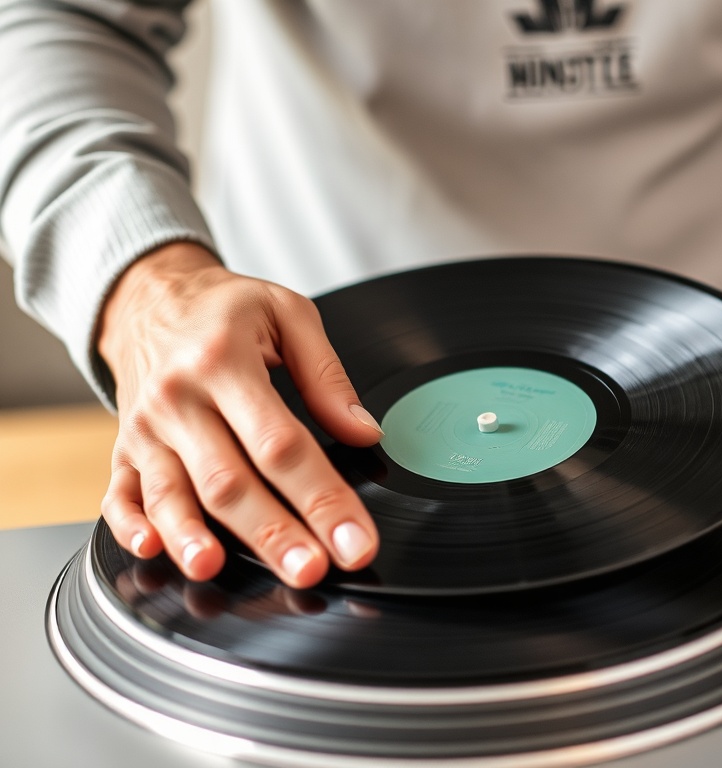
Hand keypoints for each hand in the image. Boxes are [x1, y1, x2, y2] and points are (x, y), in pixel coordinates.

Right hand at [97, 242, 382, 587]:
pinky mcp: (124, 450)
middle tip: (310, 570)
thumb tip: (364, 432)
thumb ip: (327, 375)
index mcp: (225, 363)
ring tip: (218, 572)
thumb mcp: (287, 314)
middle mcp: (179, 400)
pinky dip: (129, 526)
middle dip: (271, 532)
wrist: (149, 299)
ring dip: (195, 539)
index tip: (354, 539)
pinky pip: (119, 494)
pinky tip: (151, 550)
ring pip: (171, 494)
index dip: (321, 497)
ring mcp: (146, 429)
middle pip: (228, 480)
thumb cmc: (225, 310)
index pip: (280, 444)